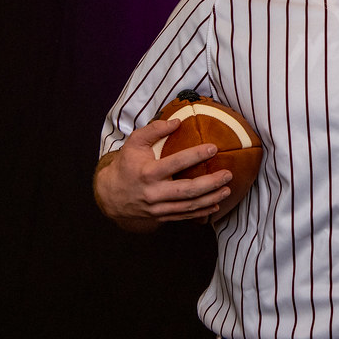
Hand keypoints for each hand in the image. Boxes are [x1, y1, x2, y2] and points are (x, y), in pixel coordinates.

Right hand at [93, 117, 233, 230]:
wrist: (111, 195)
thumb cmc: (127, 165)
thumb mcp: (134, 143)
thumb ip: (154, 129)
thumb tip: (177, 121)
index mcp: (147, 172)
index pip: (175, 163)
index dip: (195, 155)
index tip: (214, 148)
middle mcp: (153, 193)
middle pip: (187, 190)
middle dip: (210, 183)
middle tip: (228, 174)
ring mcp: (158, 208)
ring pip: (188, 206)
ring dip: (211, 199)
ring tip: (227, 189)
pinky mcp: (161, 217)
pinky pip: (184, 216)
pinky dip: (202, 212)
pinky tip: (216, 204)